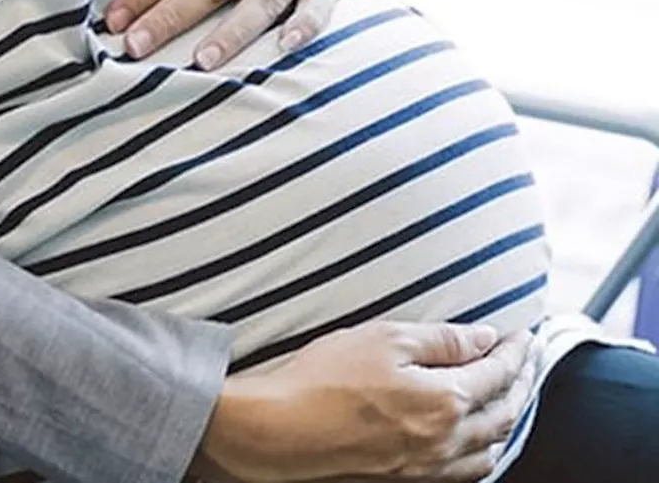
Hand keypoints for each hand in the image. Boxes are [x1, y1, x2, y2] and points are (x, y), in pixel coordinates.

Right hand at [191, 322, 534, 482]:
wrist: (278, 432)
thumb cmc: (322, 382)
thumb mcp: (382, 340)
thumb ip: (441, 340)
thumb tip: (484, 339)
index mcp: (446, 401)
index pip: (496, 371)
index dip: (515, 350)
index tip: (522, 334)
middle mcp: (446, 441)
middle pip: (505, 412)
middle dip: (521, 382)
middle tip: (526, 361)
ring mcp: (428, 468)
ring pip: (491, 449)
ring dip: (508, 419)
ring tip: (509, 398)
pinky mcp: (406, 481)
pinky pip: (466, 472)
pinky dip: (484, 452)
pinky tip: (476, 441)